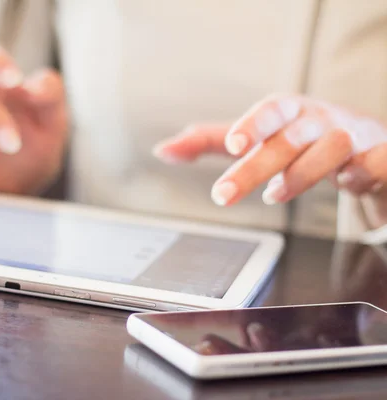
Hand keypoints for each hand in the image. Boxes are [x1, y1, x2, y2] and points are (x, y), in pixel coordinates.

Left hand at [154, 95, 386, 209]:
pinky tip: (348, 184)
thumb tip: (163, 150)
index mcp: (289, 112)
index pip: (271, 110)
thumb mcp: (255, 135)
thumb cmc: (298, 137)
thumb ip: (210, 142)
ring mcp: (352, 137)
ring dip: (302, 174)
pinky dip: (365, 171)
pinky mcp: (378, 157)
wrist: (363, 140)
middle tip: (222, 195)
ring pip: (333, 148)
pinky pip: (378, 161)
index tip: (232, 145)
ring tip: (274, 195)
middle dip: (255, 167)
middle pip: (290, 138)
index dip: (252, 125)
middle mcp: (319, 120)